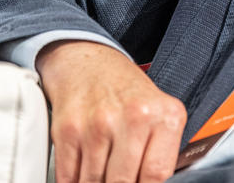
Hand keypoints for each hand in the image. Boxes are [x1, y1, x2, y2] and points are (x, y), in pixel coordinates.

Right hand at [36, 40, 186, 182]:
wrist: (89, 63)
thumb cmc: (127, 93)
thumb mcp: (159, 114)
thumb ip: (161, 152)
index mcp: (165, 117)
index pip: (156, 175)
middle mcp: (133, 118)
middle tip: (119, 179)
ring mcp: (99, 125)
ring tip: (102, 173)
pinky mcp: (68, 131)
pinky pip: (68, 177)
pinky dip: (74, 181)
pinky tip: (83, 172)